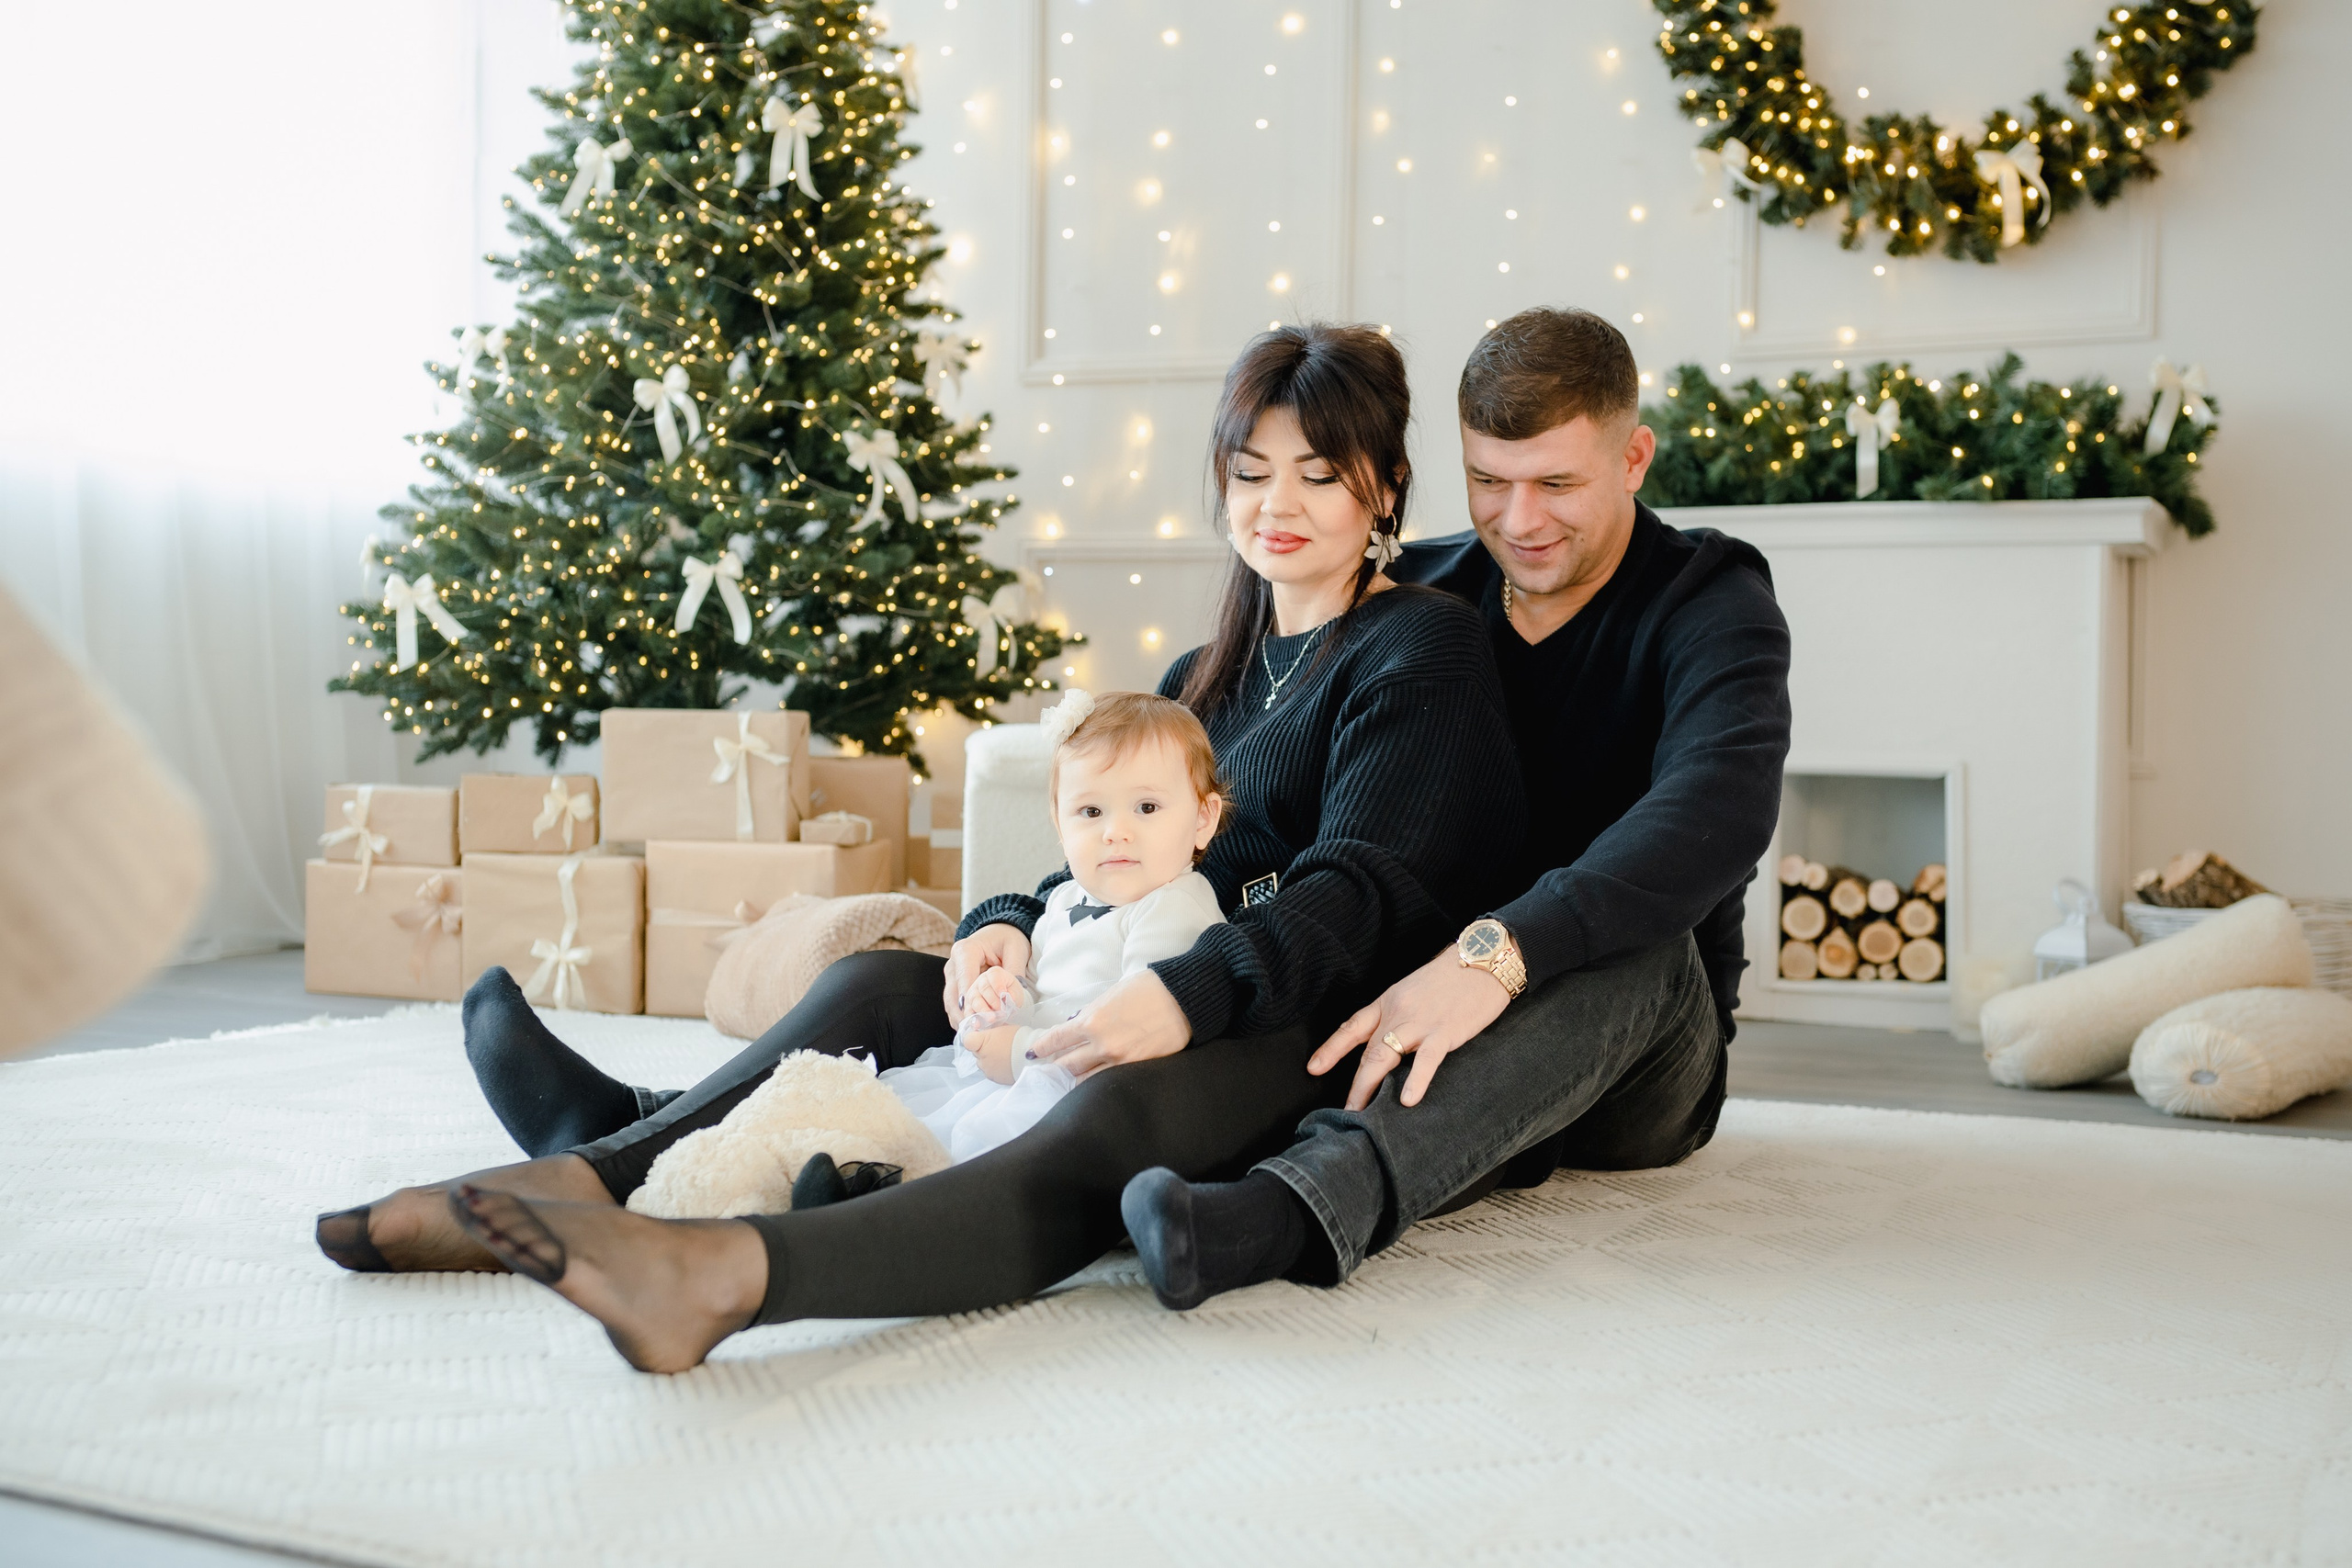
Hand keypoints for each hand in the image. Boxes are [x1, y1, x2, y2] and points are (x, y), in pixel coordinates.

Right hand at [944, 924, 1031, 1026]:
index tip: (980, 1017)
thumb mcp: (1016, 949)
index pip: (964, 979)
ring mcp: (952, 976)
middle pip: (953, 995)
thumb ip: (1013, 972)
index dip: (971, 1000)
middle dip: (965, 1015)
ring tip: (976, 1033)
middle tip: (980, 1030)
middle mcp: (953, 964)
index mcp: (965, 951)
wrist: (999, 932)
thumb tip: (1012, 996)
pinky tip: (974, 1029)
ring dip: (962, 1019)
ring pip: (951, 1003)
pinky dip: (963, 1017)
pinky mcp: (955, 986)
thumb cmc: (1007, 938)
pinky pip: (955, 1005)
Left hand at [963, 1025, 1020, 1084]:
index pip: (968, 1040)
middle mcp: (981, 1058)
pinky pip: (991, 1072)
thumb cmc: (1020, 1040)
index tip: (979, 1037)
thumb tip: (988, 1031)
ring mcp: (987, 1069)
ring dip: (989, 1059)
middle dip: (983, 1048)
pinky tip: (1006, 1063)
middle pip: (975, 1052)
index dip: (973, 1038)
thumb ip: (992, 1031)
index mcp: (982, 1043)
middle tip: (997, 1045)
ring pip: (982, 1063)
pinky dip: (996, 1068)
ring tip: (1003, 1056)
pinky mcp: (994, 1078)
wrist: (1033, 1057)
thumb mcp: (1004, 1028)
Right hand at [965, 965, 1027, 1019]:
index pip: (994, 976)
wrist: (1007, 1002)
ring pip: (974, 1000)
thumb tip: (1008, 999)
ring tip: (992, 1019)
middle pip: (984, 989)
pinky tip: (978, 1024)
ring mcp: (973, 993)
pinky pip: (968, 1011)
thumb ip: (1013, 994)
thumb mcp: (1016, 991)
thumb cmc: (1011, 994)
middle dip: (992, 1001)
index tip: (1004, 995)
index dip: (998, 986)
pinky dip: (973, 1018)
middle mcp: (981, 981)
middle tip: (1001, 1010)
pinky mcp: (969, 1005)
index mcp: (994, 973)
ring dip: (983, 1010)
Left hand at [1026, 971, 1191, 1079]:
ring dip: (1076, 1081)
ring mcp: (1120, 1061)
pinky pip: (1111, 1082)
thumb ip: (1091, 1014)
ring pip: (1087, 1081)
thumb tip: (1078, 1026)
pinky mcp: (1138, 1069)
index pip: (1056, 1040)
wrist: (1183, 998)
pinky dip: (1100, 1085)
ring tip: (1068, 1084)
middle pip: (1067, 1066)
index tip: (1032, 1054)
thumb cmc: (1148, 988)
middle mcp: (1101, 1045)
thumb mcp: (1111, 994)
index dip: (1041, 1048)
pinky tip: (1096, 1087)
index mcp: (1091, 1021)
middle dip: (1055, 1069)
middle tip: (1047, 1073)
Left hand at [1310, 947, 1513, 1110]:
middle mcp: (1397, 1012)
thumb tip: (1392, 1039)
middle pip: (1367, 1051)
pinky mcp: (1445, 1031)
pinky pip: (1427, 1060)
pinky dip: (1416, 1081)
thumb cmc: (1453, 975)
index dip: (1331, 1049)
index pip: (1352, 1027)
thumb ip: (1401, 1013)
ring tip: (1362, 1113)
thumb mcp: (1416, 989)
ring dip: (1370, 1087)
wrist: (1484, 957)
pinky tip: (1407, 1101)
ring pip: (1385, 1056)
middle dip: (1354, 1084)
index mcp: (1389, 1001)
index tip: (1313, 1068)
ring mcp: (1420, 1023)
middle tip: (1345, 1112)